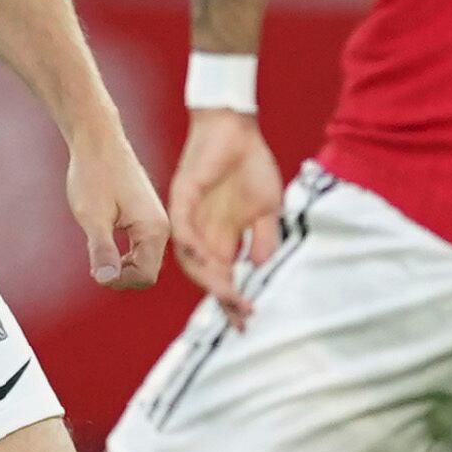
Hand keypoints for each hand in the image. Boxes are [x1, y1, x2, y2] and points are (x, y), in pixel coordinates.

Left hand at [66, 128, 168, 290]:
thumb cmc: (95, 173)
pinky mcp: (146, 217)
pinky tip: (104, 242)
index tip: (95, 268)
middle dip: (121, 275)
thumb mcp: (93, 217)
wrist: (98, 141)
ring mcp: (155, 221)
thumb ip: (102, 251)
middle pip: (147, 272)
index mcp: (154, 229)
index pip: (146, 276)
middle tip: (93, 262)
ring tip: (97, 251)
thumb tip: (106, 279)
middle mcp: (161, 227)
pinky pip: (140, 247)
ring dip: (121, 265)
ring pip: (144, 260)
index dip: (119, 281)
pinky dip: (123, 253)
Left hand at [167, 110, 282, 324]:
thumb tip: (259, 265)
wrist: (236, 130)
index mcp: (224, 237)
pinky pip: (182, 229)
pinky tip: (205, 258)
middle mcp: (204, 233)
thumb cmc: (251, 165)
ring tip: (227, 293)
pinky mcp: (182, 199)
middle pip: (207, 274)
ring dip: (208, 277)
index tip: (245, 321)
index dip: (233, 299)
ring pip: (191, 258)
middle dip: (223, 296)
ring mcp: (191, 218)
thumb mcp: (268, 209)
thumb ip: (265, 238)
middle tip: (239, 313)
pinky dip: (192, 245)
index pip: (225, 276)